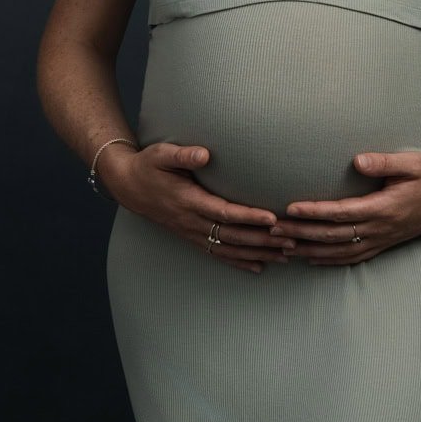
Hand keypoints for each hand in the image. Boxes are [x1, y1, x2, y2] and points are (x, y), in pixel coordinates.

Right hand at [100, 141, 297, 273]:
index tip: (272, 218)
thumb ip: (182, 154)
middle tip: (291, 240)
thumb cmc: (149, 166)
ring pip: (229, 248)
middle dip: (263, 239)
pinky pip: (218, 253)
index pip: (224, 212)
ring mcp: (192, 232)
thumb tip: (205, 154)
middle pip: (233, 235)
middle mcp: (192, 221)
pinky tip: (259, 267)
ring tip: (285, 255)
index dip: (249, 216)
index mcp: (188, 200)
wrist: (129, 186)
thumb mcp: (161, 154)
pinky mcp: (192, 236)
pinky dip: (239, 261)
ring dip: (258, 253)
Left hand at [268, 151, 420, 264]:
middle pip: (333, 235)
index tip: (290, 209)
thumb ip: (384, 163)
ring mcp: (382, 239)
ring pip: (339, 251)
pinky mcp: (384, 243)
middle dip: (302, 234)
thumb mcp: (413, 163)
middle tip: (273, 230)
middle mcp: (380, 228)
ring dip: (310, 250)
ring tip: (283, 247)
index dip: (314, 212)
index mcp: (385, 207)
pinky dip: (329, 260)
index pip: (341, 212)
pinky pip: (352, 257)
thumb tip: (357, 161)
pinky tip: (312, 260)